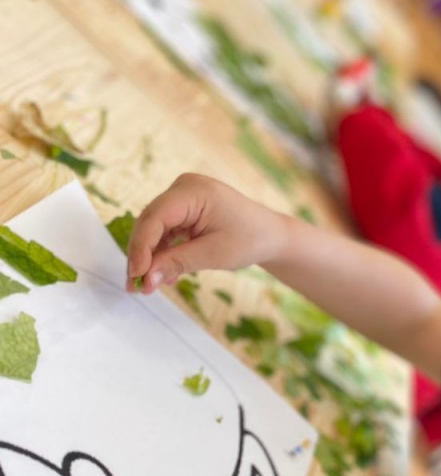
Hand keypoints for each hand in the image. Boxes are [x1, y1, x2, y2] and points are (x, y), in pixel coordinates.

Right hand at [127, 173, 289, 292]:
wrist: (270, 235)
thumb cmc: (250, 239)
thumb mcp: (213, 254)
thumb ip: (176, 263)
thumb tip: (145, 278)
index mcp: (194, 191)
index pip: (155, 218)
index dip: (141, 247)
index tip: (135, 275)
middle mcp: (184, 188)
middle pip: (150, 222)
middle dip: (142, 256)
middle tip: (136, 286)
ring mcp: (183, 197)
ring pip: (154, 229)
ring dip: (150, 257)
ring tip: (148, 286)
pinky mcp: (184, 210)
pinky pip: (165, 231)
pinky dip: (163, 253)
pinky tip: (165, 276)